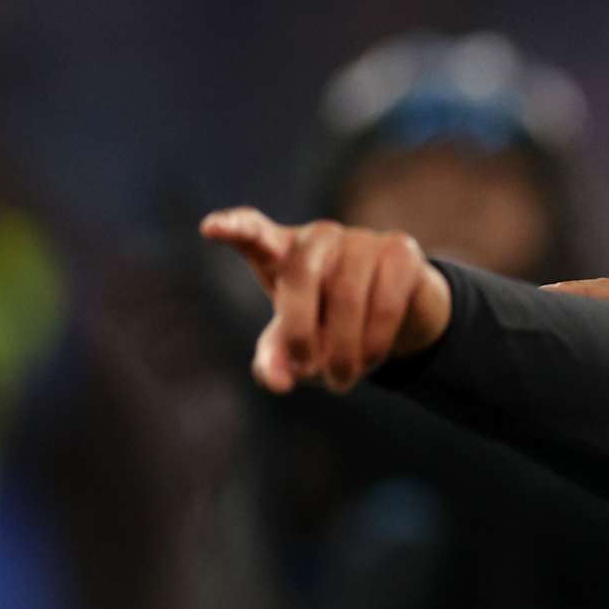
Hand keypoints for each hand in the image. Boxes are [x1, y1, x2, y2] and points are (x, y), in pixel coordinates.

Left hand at [200, 206, 451, 393]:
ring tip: (342, 380)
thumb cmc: (331, 328)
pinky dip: (375, 342)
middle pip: (300, 275)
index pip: (252, 232)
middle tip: (308, 374)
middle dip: (301, 331)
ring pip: (348, 295)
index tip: (210, 228)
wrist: (398, 317)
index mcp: (281, 252)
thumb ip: (275, 359)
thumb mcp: (296, 347)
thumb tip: (278, 382)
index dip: (233, 227)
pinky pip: (385, 301)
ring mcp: (361, 238)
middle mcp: (319, 237)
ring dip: (344, 350)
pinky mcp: (399, 250)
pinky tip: (371, 361)